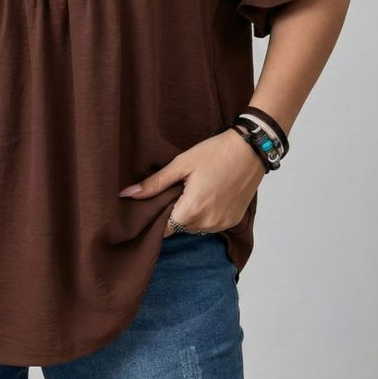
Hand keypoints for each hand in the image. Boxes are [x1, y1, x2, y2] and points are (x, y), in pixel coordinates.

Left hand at [119, 129, 265, 237]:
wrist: (250, 150)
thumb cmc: (214, 153)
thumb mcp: (181, 164)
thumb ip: (154, 184)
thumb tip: (127, 195)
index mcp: (191, 211)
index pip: (165, 229)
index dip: (159, 215)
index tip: (159, 200)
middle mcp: (207, 223)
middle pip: (180, 227)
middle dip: (175, 212)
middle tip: (178, 188)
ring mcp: (222, 224)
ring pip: (196, 227)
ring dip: (192, 214)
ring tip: (194, 189)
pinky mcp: (233, 220)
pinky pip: (212, 224)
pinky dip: (207, 213)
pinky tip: (209, 193)